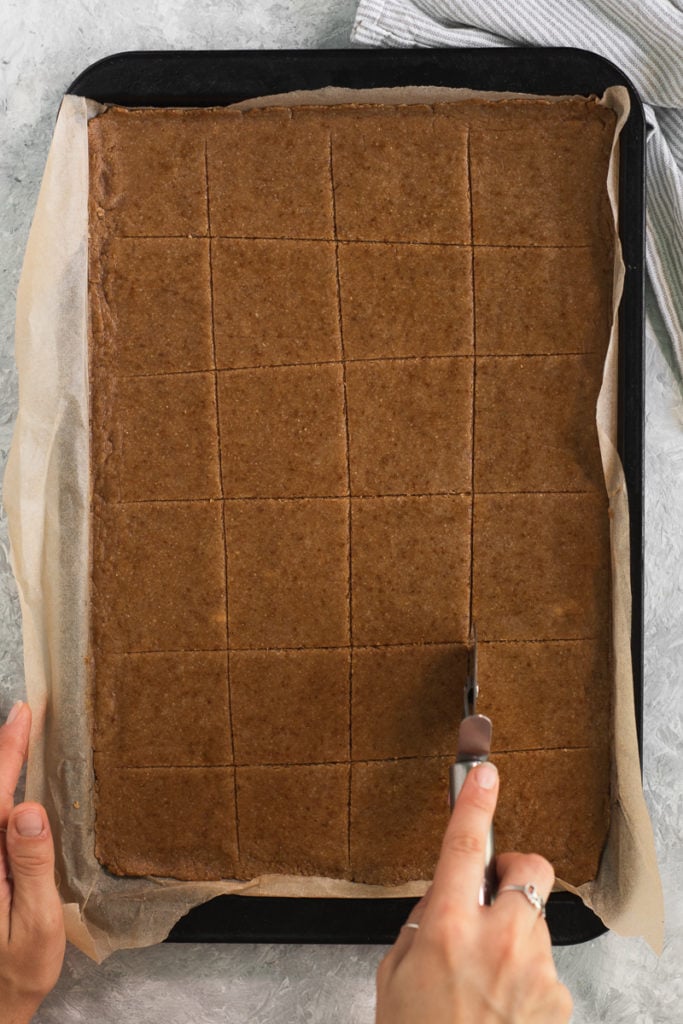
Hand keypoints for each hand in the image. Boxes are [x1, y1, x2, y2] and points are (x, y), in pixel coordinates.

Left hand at [0, 702, 64, 1023]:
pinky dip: (0, 791)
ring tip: (16, 735)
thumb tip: (28, 810)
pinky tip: (10, 783)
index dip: (8, 751)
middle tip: (22, 711)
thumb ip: (31, 865)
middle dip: (3, 748)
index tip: (23, 713)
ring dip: (0, 767)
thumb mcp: (35, 922)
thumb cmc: (16, 968)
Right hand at [375, 762, 572, 1022]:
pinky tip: (502, 1008)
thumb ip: (422, 925)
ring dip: (515, 937)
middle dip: (514, 871)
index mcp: (449, 927)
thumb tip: (446, 899)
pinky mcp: (559, 998)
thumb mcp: (394, 976)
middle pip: (529, 869)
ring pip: (535, 923)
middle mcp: (499, 940)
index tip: (484, 772)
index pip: (464, 846)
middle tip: (492, 896)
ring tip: (486, 982)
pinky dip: (526, 978)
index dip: (475, 802)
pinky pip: (544, 968)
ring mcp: (536, 969)